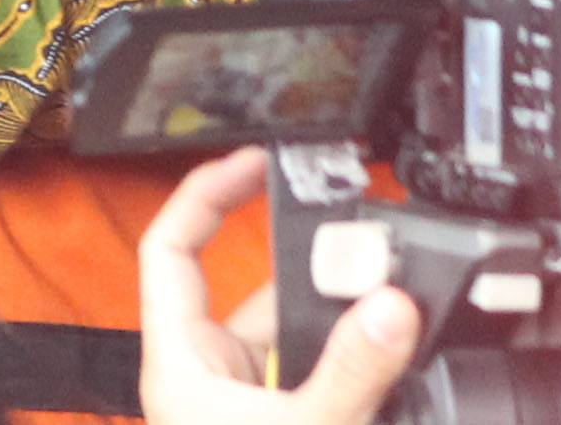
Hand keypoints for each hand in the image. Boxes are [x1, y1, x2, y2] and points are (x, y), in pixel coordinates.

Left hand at [140, 149, 424, 424]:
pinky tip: (382, 344)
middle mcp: (208, 376)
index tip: (252, 161)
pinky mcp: (280, 418)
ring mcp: (245, 400)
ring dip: (333, 317)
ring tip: (382, 292)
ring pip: (289, 332)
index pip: (170, 249)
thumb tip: (390, 306)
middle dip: (307, 265)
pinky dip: (345, 354)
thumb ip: (350, 369)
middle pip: (253, 288)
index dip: (205, 194)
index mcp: (180, 363)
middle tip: (352, 237)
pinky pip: (313, 368)